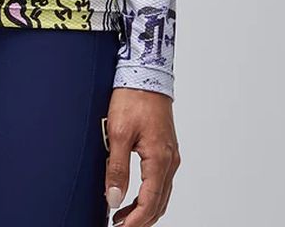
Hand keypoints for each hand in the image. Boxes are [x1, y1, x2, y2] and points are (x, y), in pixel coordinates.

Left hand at [104, 87, 180, 225]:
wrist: (145, 72)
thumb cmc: (132, 97)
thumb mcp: (117, 132)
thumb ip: (116, 168)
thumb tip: (114, 199)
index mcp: (159, 159)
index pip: (149, 203)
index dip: (134, 222)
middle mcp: (169, 160)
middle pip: (159, 203)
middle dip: (140, 220)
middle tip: (119, 226)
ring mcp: (170, 154)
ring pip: (161, 194)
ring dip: (145, 209)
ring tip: (122, 215)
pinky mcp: (166, 148)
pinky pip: (161, 181)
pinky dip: (150, 195)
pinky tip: (134, 195)